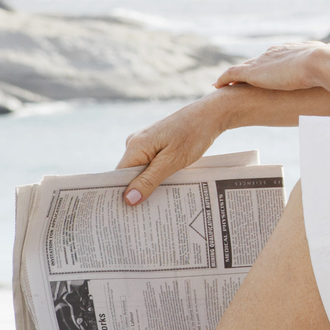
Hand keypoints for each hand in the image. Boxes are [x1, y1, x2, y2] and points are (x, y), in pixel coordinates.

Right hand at [116, 95, 233, 205]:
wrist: (211, 115)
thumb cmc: (194, 135)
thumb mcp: (173, 161)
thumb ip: (150, 180)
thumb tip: (128, 199)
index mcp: (135, 146)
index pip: (118, 177)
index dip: (123, 195)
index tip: (128, 214)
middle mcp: (135, 143)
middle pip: (129, 175)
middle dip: (138, 192)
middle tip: (146, 214)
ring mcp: (145, 142)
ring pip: (141, 170)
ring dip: (149, 184)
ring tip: (158, 202)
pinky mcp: (155, 143)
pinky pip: (150, 163)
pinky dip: (156, 174)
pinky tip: (166, 185)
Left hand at [216, 41, 329, 104]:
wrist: (326, 64)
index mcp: (298, 52)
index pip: (281, 58)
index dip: (274, 66)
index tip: (271, 74)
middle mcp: (279, 52)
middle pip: (260, 60)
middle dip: (252, 68)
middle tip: (243, 77)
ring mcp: (265, 61)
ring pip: (245, 66)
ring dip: (235, 74)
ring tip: (225, 82)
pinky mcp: (254, 71)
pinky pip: (233, 73)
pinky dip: (225, 77)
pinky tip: (217, 84)